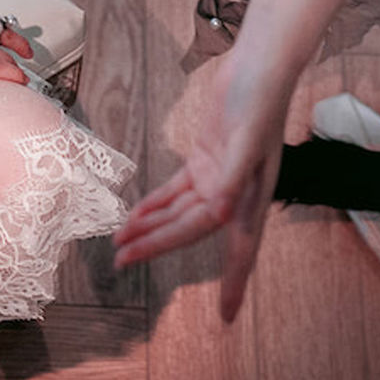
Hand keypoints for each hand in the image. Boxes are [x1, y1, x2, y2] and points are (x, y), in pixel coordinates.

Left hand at [111, 53, 291, 320]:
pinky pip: (176, 190)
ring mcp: (218, 176)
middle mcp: (235, 193)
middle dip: (157, 247)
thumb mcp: (246, 139)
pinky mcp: (206, 158)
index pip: (239, 249)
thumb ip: (233, 177)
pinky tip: (135, 213)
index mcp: (251, 196)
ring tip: (119, 241)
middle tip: (122, 263)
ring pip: (179, 212)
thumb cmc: (260, 100)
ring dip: (150, 226)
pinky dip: (156, 202)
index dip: (233, 282)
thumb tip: (222, 214)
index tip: (226, 316)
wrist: (259, 63)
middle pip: (190, 230)